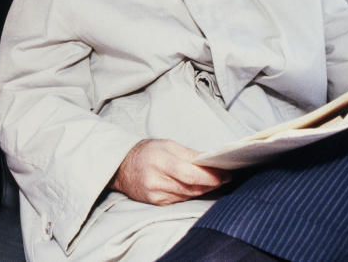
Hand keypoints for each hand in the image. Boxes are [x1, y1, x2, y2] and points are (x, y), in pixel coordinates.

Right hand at [111, 138, 229, 204]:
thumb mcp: (167, 145)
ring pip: (188, 195)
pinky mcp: (157, 203)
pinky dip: (192, 193)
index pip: (189, 174)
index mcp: (159, 162)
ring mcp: (156, 195)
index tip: (225, 174)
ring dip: (204, 189)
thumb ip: (190, 154)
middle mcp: (156, 181)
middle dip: (211, 183)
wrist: (122, 167)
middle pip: (191, 187)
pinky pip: (181, 199)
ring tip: (215, 181)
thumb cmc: (146, 152)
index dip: (210, 177)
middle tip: (225, 177)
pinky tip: (198, 187)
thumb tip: (211, 161)